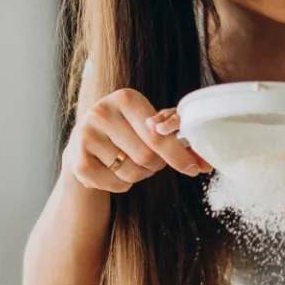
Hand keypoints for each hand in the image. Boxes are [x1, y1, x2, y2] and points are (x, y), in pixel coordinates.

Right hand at [63, 90, 210, 193]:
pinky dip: (122, 185)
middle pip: (148, 157)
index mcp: (126, 98)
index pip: (159, 135)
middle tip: (152, 162)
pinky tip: (113, 171)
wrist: (83, 143)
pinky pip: (116, 185)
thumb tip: (207, 163)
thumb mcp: (150, 127)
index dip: (179, 155)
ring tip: (128, 162)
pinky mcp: (77, 160)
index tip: (195, 169)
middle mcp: (102, 112)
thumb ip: (179, 141)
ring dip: (140, 176)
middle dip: (157, 165)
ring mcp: (86, 135)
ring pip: (133, 173)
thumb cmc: (128, 133)